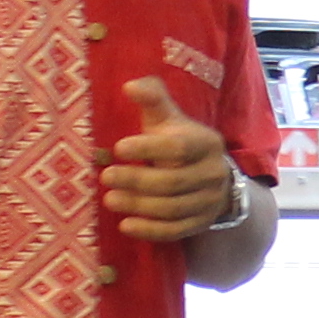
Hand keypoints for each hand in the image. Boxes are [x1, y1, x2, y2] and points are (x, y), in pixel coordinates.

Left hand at [99, 75, 236, 245]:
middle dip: (136, 180)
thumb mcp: (168, 118)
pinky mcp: (200, 224)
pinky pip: (175, 231)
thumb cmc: (178, 142)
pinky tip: (126, 225)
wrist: (211, 176)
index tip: (118, 149)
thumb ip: (152, 99)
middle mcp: (213, 173)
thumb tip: (129, 86)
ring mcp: (209, 201)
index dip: (148, 149)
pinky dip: (149, 230)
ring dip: (138, 206)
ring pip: (172, 208)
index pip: (178, 148)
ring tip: (109, 200)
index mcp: (205, 143)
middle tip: (106, 177)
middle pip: (173, 181)